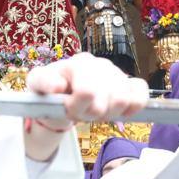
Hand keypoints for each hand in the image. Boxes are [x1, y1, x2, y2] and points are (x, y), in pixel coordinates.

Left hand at [27, 53, 148, 120]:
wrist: (62, 95)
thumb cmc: (50, 90)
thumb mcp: (37, 86)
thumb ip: (43, 82)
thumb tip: (57, 85)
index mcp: (77, 64)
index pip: (87, 91)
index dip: (78, 108)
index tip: (67, 109)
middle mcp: (99, 65)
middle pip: (106, 101)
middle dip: (91, 114)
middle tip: (81, 113)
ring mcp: (116, 73)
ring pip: (124, 99)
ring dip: (108, 112)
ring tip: (95, 110)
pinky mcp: (128, 82)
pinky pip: (141, 91)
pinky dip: (134, 105)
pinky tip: (119, 111)